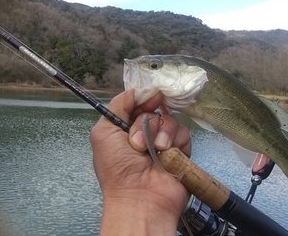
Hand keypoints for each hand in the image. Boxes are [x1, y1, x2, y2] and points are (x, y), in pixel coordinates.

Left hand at [89, 89, 191, 234]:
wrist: (139, 199)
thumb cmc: (116, 168)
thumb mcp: (103, 133)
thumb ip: (116, 106)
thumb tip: (134, 90)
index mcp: (124, 129)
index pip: (137, 104)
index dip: (143, 99)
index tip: (151, 98)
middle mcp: (144, 134)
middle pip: (154, 109)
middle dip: (145, 123)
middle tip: (137, 143)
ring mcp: (163, 143)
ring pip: (170, 119)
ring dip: (161, 133)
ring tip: (155, 150)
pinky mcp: (180, 152)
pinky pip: (183, 134)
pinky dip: (176, 142)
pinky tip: (167, 155)